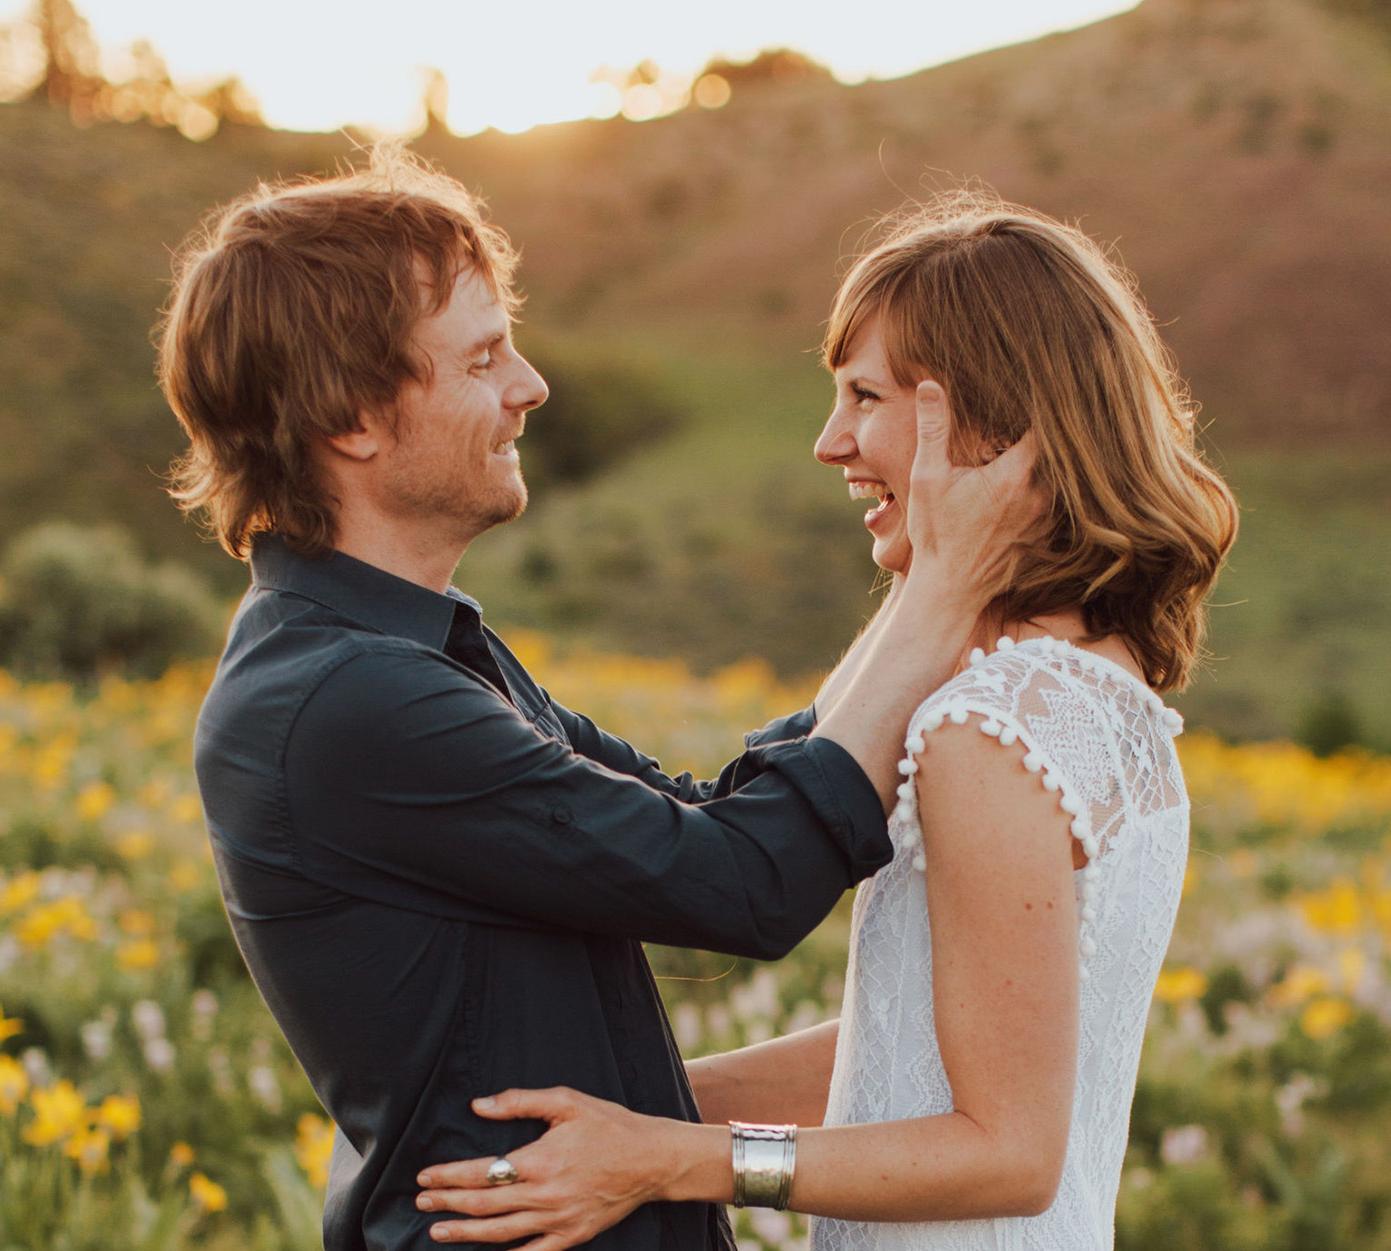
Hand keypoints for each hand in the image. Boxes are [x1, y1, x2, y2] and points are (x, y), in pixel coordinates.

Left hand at [415, 1087, 669, 1247]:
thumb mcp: (566, 1101)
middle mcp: (545, 1195)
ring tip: (438, 1231)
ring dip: (466, 1233)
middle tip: (421, 1202)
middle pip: (484, 1205)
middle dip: (448, 1203)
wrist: (652, 1159)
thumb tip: (478, 1106)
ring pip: (501, 1234)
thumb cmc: (609, 1125)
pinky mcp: (572, 1236)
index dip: (448, 1176)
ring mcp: (558, 1221)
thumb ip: (519, 1101)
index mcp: (540, 1160)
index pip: (482, 1172)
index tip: (425, 1176)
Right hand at [903, 381, 1041, 605]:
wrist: (949, 590)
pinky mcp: (1046, 536)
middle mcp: (1041, 495)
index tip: (1039, 389)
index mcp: (1016, 474)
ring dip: (1049, 462)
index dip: (1047, 405)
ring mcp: (1047, 518)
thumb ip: (933, 428)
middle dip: (1049, 432)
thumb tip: (929, 385)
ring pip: (1061, 477)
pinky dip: (1048, 489)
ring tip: (1029, 446)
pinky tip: (1027, 485)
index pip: (1049, 426)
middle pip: (1059, 450)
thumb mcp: (927, 477)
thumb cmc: (936, 534)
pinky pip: (1057, 503)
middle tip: (1040, 411)